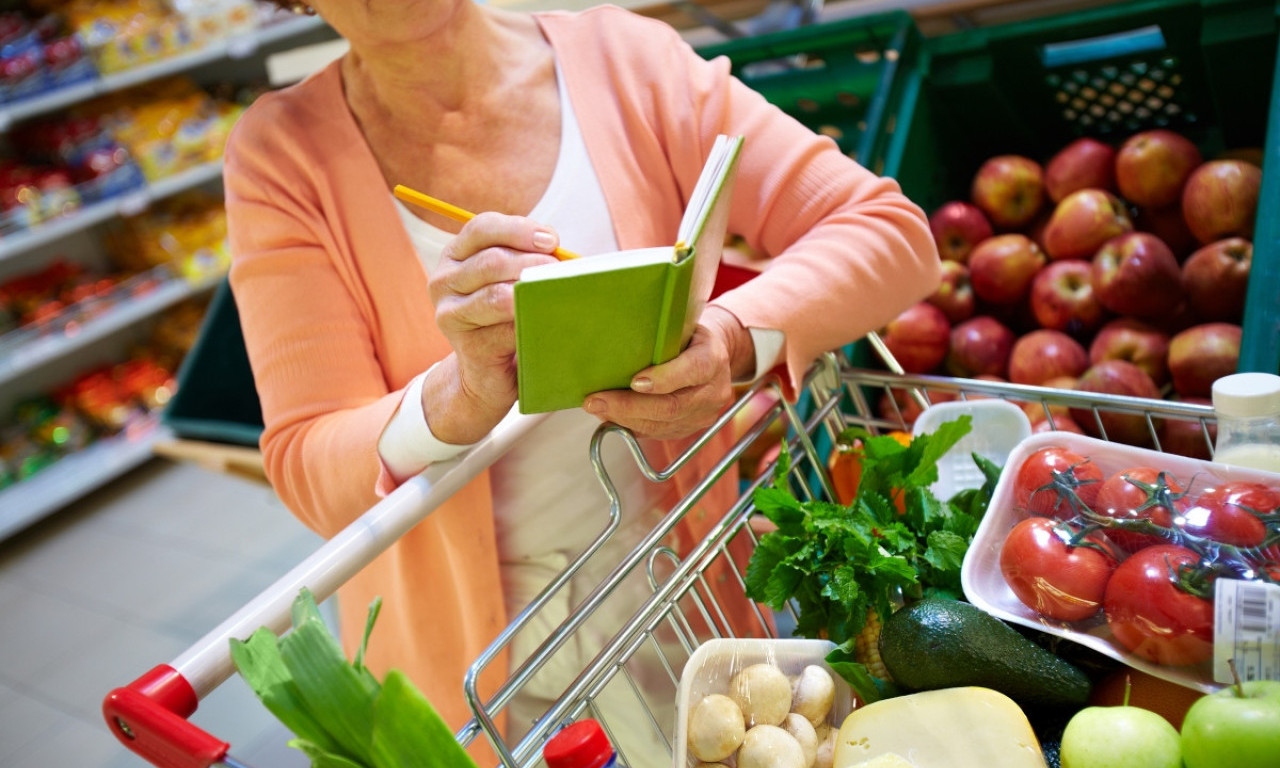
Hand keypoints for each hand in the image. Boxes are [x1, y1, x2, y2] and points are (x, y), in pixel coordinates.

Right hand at [424, 212, 559, 443]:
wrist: (486, 374)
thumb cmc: (504, 320)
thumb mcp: (508, 280)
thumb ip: (524, 259)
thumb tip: (563, 255)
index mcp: (455, 256)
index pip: (482, 229)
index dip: (519, 229)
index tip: (552, 240)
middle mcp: (444, 281)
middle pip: (491, 261)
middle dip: (533, 263)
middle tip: (561, 272)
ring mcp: (450, 315)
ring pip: (496, 296)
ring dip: (533, 292)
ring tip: (558, 293)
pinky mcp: (467, 346)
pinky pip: (505, 330)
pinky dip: (532, 323)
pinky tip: (550, 321)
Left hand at [584, 305, 755, 440]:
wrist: (716, 356)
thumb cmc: (689, 336)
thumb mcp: (680, 326)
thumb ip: (658, 339)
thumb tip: (614, 347)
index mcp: (713, 358)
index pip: (693, 370)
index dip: (663, 378)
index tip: (633, 381)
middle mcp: (713, 391)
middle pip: (672, 406)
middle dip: (629, 406)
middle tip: (596, 401)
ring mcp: (704, 414)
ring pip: (663, 424)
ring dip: (625, 419)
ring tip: (598, 408)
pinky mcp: (691, 427)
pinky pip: (659, 433)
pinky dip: (632, 426)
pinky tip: (611, 417)